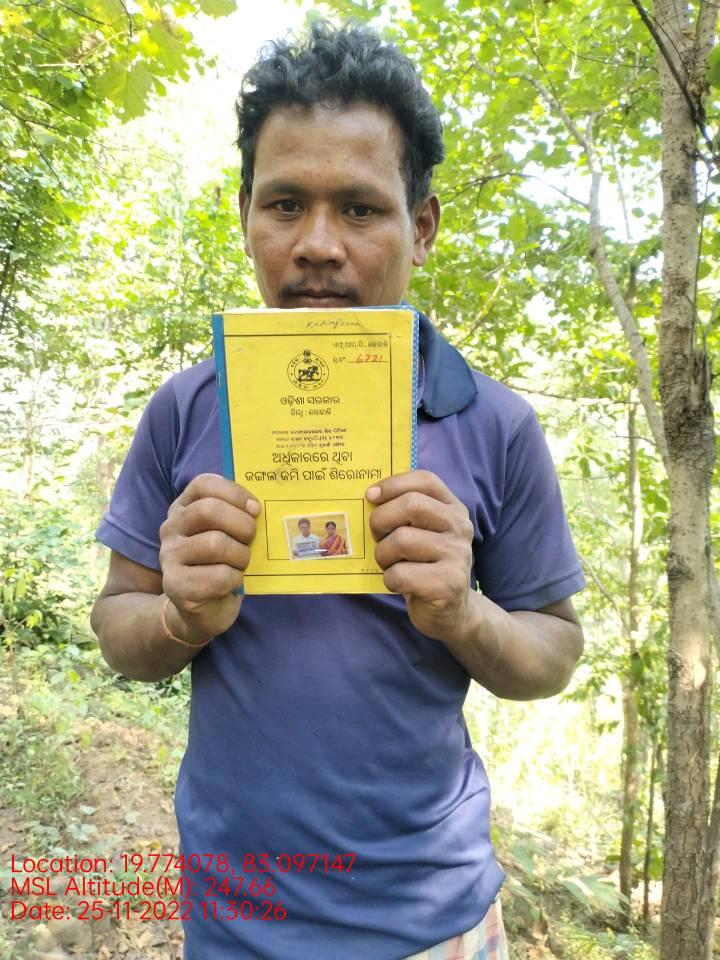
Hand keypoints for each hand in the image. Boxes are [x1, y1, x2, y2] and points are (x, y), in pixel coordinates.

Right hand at [159, 473, 259, 644]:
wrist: (201, 609)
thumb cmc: (220, 564)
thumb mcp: (226, 533)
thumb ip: (237, 515)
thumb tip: (259, 507)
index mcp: (183, 508)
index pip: (204, 484)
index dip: (234, 493)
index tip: (255, 508)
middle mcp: (170, 528)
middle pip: (209, 511)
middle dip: (241, 524)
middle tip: (251, 538)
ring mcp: (169, 557)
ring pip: (215, 544)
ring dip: (240, 555)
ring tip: (242, 563)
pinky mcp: (176, 585)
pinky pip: (218, 575)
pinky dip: (234, 578)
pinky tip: (232, 582)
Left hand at [367, 470, 474, 642]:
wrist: (451, 612)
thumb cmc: (425, 566)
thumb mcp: (422, 533)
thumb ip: (405, 513)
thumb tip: (369, 496)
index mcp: (454, 509)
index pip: (426, 481)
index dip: (394, 484)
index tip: (371, 495)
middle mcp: (459, 528)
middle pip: (411, 505)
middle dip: (381, 520)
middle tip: (376, 536)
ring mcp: (457, 556)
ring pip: (401, 540)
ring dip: (383, 555)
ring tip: (389, 564)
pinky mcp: (447, 584)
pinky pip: (400, 574)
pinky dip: (390, 580)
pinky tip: (399, 584)